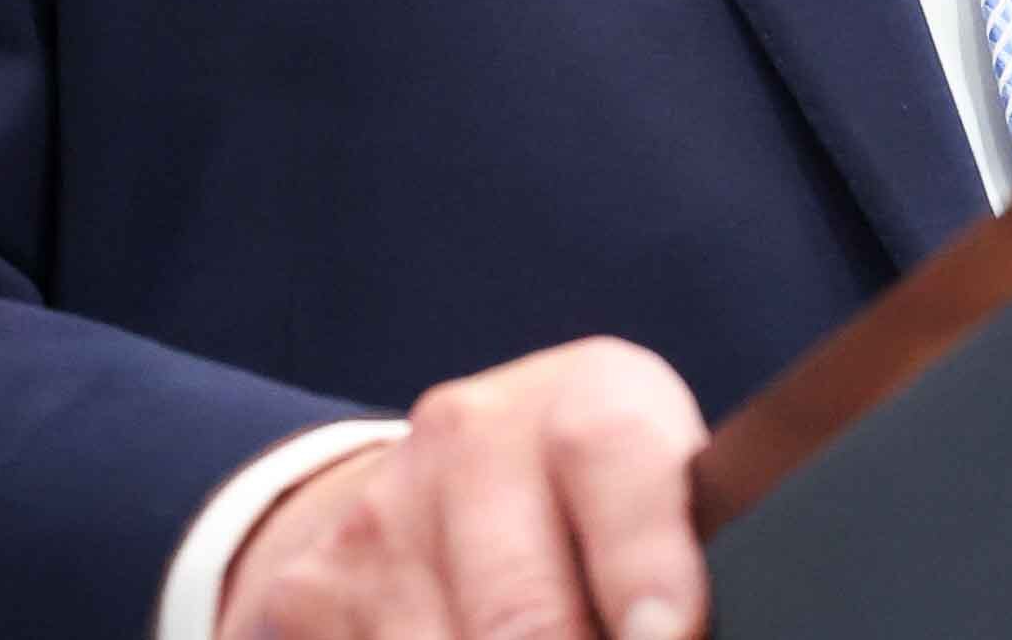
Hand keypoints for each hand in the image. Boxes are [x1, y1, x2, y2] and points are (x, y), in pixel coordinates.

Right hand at [221, 336, 709, 639]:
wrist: (451, 479)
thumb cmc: (604, 504)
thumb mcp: (667, 491)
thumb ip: (698, 547)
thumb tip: (697, 624)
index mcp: (590, 397)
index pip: (612, 459)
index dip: (647, 571)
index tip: (666, 639)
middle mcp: (472, 437)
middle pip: (524, 613)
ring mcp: (383, 515)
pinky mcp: (313, 591)